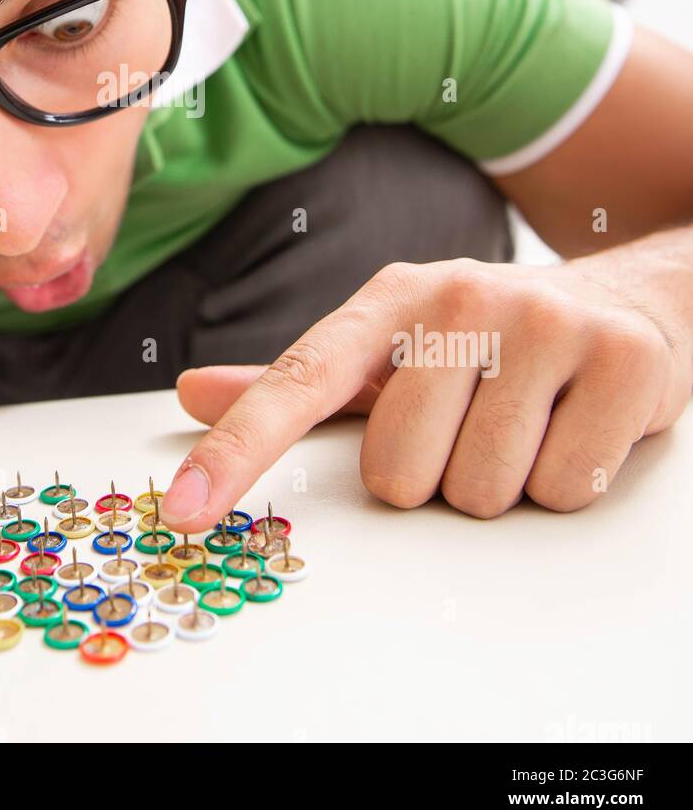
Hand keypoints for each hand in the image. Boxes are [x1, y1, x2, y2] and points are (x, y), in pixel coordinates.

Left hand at [160, 253, 690, 527]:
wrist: (624, 297)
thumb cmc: (484, 339)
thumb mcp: (387, 350)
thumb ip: (294, 381)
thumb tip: (190, 393)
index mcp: (386, 301)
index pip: (298, 383)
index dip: (237, 451)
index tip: (185, 512)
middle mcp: (458, 298)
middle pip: (400, 473)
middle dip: (432, 477)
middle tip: (468, 428)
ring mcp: (542, 322)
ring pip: (482, 492)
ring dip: (500, 484)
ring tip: (524, 423)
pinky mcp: (618, 358)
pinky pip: (562, 488)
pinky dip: (566, 480)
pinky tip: (572, 425)